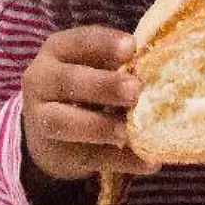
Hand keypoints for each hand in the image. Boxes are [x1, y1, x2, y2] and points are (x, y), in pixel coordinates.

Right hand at [21, 27, 161, 184]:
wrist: (47, 130)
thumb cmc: (84, 86)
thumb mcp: (93, 67)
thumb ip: (120, 68)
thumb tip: (163, 74)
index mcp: (58, 51)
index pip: (78, 42)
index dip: (104, 44)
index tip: (131, 48)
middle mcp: (41, 80)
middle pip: (67, 80)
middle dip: (102, 85)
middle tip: (134, 90)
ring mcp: (42, 118)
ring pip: (63, 121)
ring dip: (99, 126)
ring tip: (128, 132)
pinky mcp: (56, 152)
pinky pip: (87, 156)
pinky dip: (119, 160)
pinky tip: (147, 162)